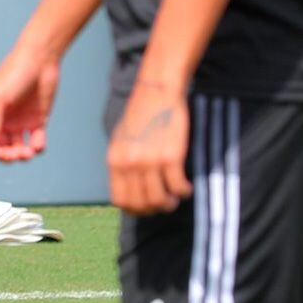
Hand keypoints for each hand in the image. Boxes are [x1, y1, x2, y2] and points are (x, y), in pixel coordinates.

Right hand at [0, 43, 61, 161]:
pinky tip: (38, 144)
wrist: (41, 59)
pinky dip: (37, 147)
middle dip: (5, 156)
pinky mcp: (37, 121)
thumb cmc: (14, 73)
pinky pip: (35, 142)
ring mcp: (19, 122)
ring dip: (21, 156)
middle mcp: (1, 120)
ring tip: (29, 151)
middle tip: (16, 153)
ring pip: (16, 149)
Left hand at [107, 83, 192, 214]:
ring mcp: (149, 161)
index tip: (145, 208)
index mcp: (115, 160)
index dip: (134, 209)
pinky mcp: (170, 156)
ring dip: (169, 203)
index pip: (120, 200)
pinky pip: (177, 186)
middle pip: (140, 204)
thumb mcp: (121, 140)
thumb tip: (128, 189)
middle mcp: (129, 163)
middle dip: (154, 209)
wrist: (157, 92)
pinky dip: (184, 192)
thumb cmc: (141, 115)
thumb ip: (123, 164)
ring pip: (159, 199)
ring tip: (175, 197)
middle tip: (164, 204)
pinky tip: (186, 188)